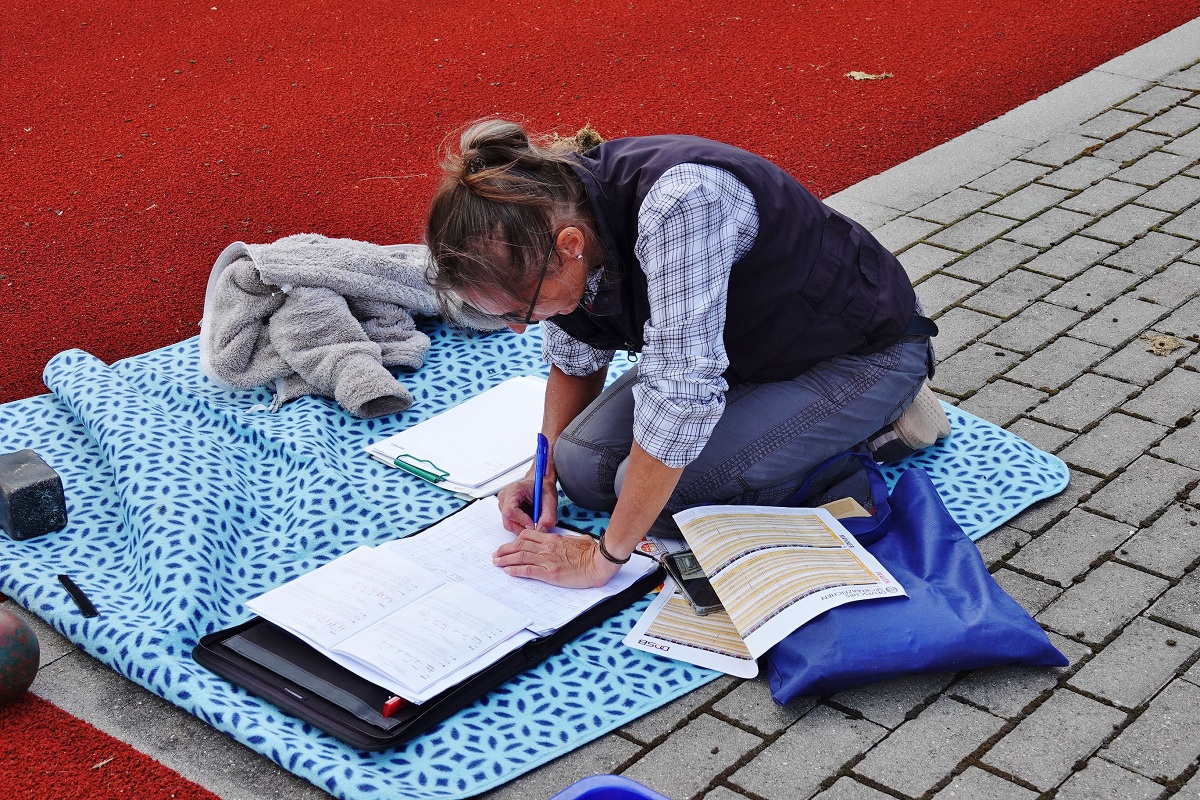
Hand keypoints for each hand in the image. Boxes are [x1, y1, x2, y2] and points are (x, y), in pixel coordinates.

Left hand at [493, 528, 621, 587]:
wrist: (599, 562)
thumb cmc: (592, 553)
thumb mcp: (579, 541)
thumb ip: (569, 541)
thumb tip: (570, 542)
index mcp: (553, 539)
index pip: (529, 536)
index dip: (516, 540)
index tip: (510, 544)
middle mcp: (547, 548)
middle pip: (520, 545)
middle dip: (506, 550)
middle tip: (497, 554)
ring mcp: (547, 560)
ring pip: (520, 556)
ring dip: (506, 560)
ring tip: (497, 562)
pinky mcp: (549, 573)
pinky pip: (527, 570)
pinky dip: (515, 570)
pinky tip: (508, 571)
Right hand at [497, 476, 557, 533]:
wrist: (541, 484)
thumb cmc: (543, 488)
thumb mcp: (550, 500)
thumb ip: (548, 516)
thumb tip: (542, 529)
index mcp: (514, 490)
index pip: (510, 511)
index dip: (522, 521)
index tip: (534, 524)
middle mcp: (505, 497)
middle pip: (507, 521)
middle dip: (523, 528)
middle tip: (535, 526)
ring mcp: (503, 504)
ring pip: (509, 524)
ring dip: (522, 527)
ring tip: (533, 520)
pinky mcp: (505, 510)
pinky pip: (510, 523)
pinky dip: (520, 525)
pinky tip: (528, 519)